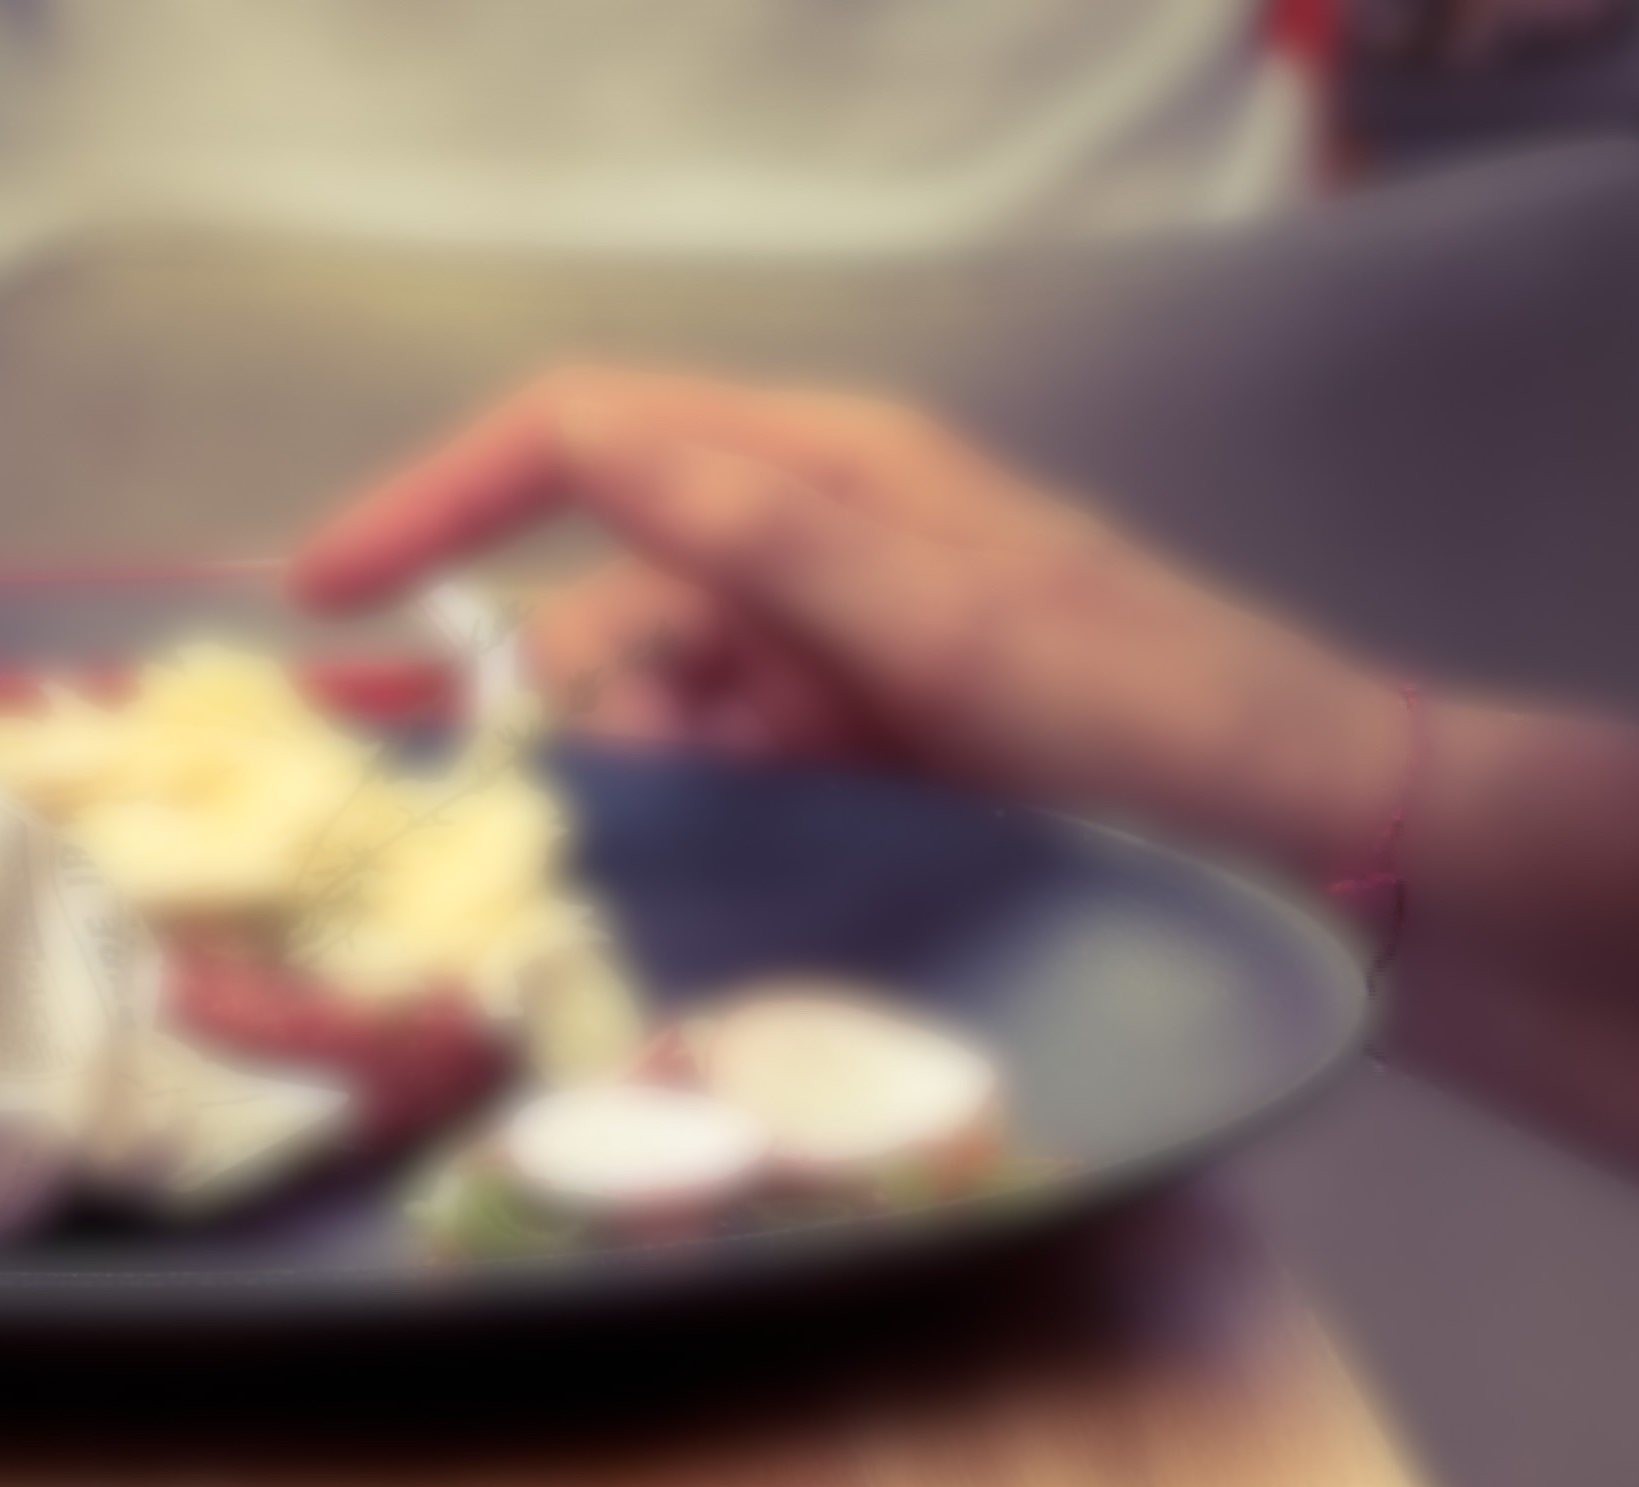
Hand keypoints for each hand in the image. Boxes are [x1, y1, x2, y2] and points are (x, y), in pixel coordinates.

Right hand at [294, 367, 1414, 894]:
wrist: (1321, 845)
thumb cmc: (1167, 721)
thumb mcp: (960, 623)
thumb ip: (777, 539)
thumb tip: (603, 450)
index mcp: (830, 474)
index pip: (581, 436)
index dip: (437, 501)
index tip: (317, 600)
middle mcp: (816, 557)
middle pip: (599, 608)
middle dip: (570, 716)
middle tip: (614, 836)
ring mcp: (837, 670)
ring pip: (652, 723)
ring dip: (647, 801)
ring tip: (738, 873)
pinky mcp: (861, 769)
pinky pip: (722, 794)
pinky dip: (704, 843)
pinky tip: (750, 897)